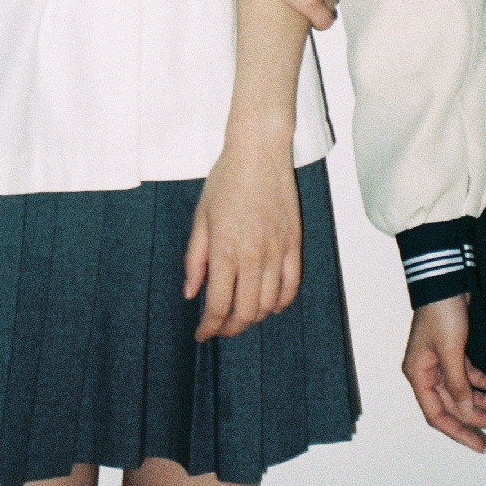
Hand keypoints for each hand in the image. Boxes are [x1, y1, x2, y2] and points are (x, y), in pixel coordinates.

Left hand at [184, 142, 302, 341]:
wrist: (260, 151)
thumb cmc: (226, 179)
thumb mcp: (201, 217)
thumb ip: (194, 259)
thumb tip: (190, 294)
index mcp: (224, 250)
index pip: (218, 306)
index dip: (209, 328)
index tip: (202, 334)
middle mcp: (253, 256)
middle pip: (245, 313)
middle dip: (230, 328)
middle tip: (220, 327)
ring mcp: (277, 251)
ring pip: (269, 305)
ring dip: (254, 317)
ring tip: (241, 314)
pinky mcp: (294, 243)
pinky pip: (291, 286)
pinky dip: (281, 303)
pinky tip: (269, 303)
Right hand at [402, 295, 485, 451]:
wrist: (447, 280)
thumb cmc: (442, 313)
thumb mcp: (451, 351)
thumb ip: (458, 386)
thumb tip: (466, 414)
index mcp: (418, 375)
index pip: (437, 415)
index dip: (458, 432)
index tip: (479, 445)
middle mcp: (428, 373)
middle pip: (454, 405)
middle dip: (480, 414)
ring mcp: (441, 363)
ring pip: (464, 392)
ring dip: (485, 398)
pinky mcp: (454, 351)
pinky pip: (469, 375)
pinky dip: (484, 381)